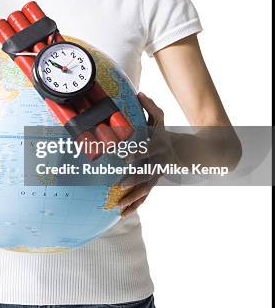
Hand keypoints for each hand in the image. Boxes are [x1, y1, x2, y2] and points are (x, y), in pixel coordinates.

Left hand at [117, 92, 165, 217]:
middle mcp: (159, 162)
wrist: (188, 152)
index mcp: (159, 145)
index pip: (148, 149)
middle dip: (133, 179)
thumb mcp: (161, 119)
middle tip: (118, 184)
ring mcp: (157, 175)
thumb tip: (139, 93)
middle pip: (146, 173)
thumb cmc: (167, 133)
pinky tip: (122, 214)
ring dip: (132, 198)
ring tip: (118, 205)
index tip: (126, 158)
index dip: (138, 153)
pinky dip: (134, 205)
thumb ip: (150, 107)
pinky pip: (144, 196)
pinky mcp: (154, 183)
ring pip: (145, 189)